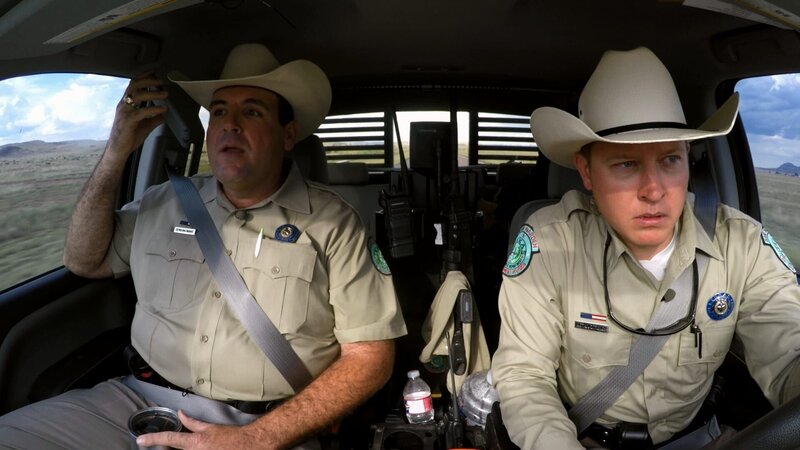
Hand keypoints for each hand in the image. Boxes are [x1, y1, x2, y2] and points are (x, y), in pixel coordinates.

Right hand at [106, 72, 167, 160]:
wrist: (118, 149)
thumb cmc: (129, 136)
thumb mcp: (144, 125)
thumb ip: (153, 118)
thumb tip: (163, 115)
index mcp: (126, 103)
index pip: (133, 85)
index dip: (143, 77)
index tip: (154, 72)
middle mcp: (124, 105)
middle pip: (134, 85)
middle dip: (148, 80)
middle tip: (161, 81)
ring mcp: (125, 112)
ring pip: (138, 96)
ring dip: (154, 93)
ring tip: (165, 93)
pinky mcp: (128, 121)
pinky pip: (141, 112)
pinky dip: (154, 109)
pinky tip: (162, 109)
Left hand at [135, 410, 273, 449]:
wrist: (249, 445)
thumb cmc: (231, 437)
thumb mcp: (210, 428)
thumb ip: (192, 423)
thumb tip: (181, 414)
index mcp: (194, 442)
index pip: (170, 438)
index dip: (153, 439)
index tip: (140, 440)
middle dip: (166, 448)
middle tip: (162, 445)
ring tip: (199, 443)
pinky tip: (202, 448)